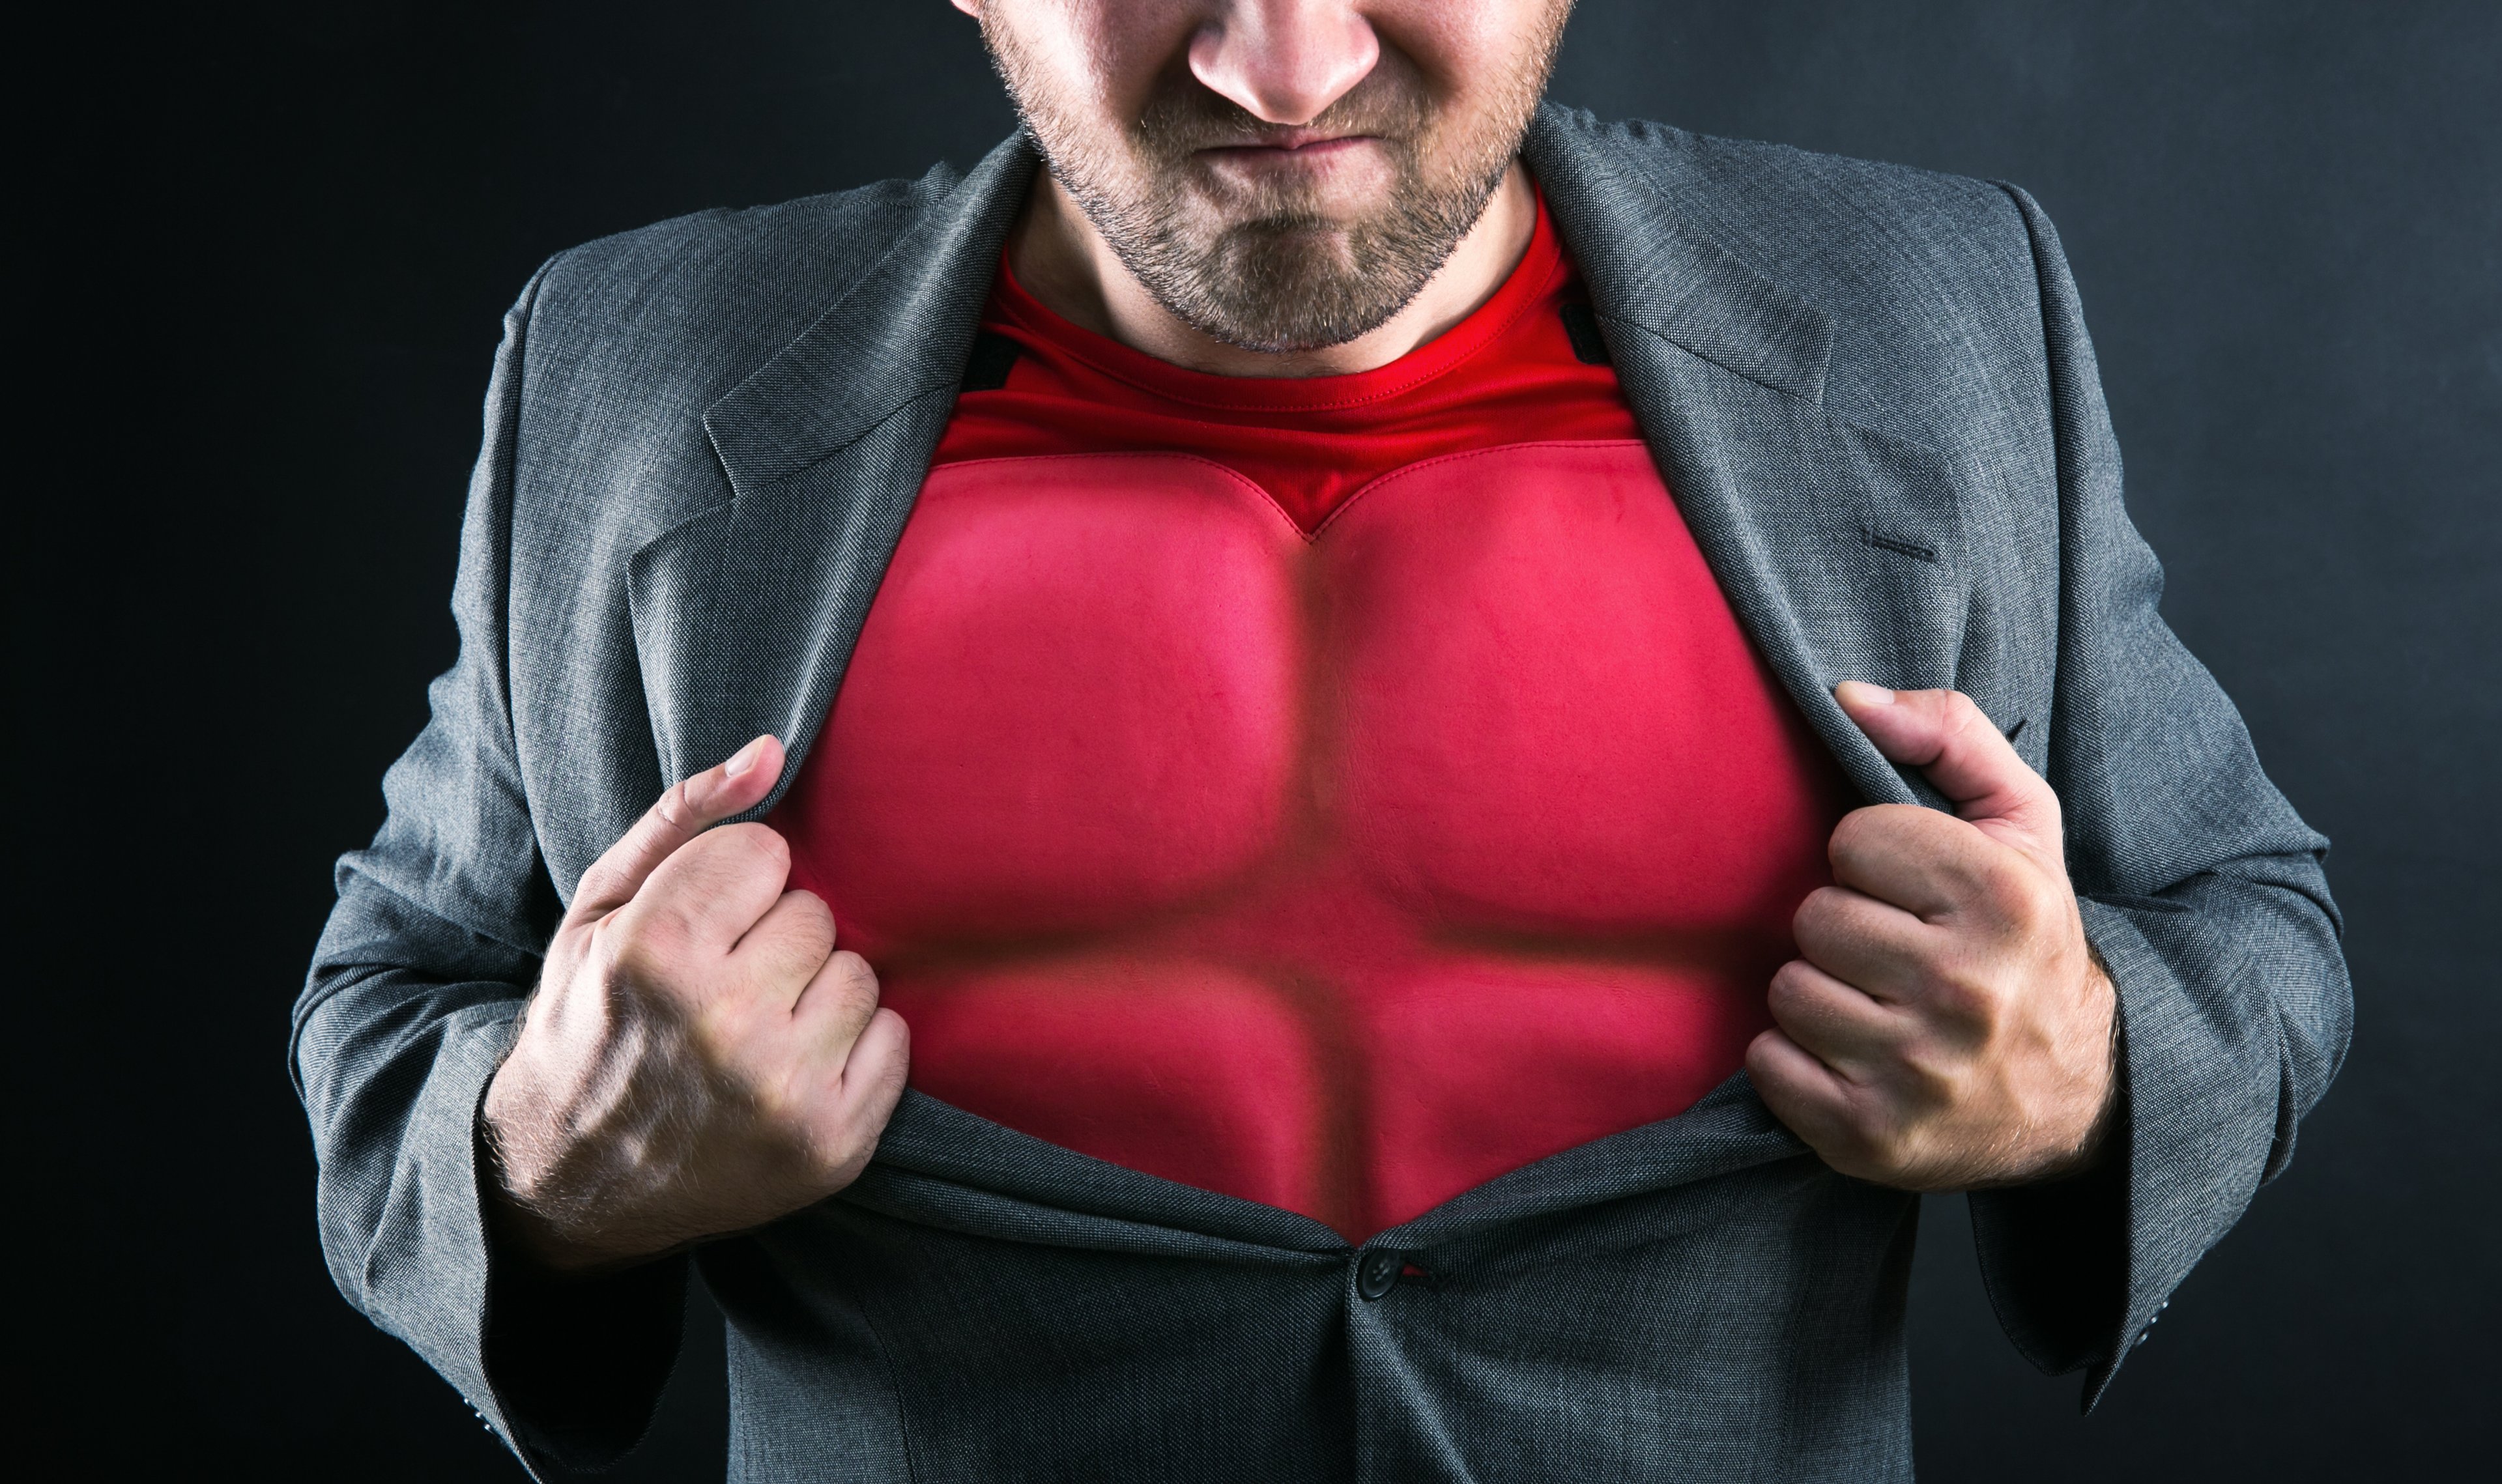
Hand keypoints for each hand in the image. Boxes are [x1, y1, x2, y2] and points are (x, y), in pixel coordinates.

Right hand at [481, 736, 909, 1271]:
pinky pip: (895, 1040)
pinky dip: (854, 1049)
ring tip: (755, 1030)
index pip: (767, 853)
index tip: (699, 929)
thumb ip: (685, 816)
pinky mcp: (833, 1143)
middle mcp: (723, 1025)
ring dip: (817, 993)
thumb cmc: (590, 1022)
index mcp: (655, 954)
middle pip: (817, 914)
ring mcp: (785, 1091)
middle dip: (775, 939)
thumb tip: (772, 751)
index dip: (734, 886)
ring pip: (860, 975)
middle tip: (722, 987)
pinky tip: (791, 1070)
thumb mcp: (601, 910)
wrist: (571, 1180)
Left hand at [1746, 684, 2117, 1190]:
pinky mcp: (1871, 1136)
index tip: (1911, 890)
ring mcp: (1917, 1071)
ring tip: (1875, 1003)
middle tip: (1892, 953)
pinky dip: (1793, 1060)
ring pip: (1788, 990)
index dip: (1872, 858)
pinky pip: (1769, 1065)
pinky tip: (1849, 1056)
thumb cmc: (2027, 940)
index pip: (1855, 838)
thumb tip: (1845, 695)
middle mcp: (1966, 989)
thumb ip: (1947, 734)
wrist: (2075, 1095)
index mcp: (2003, 900)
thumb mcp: (2020, 826)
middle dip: (1844, 928)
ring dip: (1818, 992)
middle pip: (1816, 917)